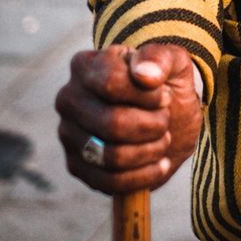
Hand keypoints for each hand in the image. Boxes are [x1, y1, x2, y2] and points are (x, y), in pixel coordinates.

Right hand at [55, 43, 201, 195]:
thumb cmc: (164, 84)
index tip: (164, 96)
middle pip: (112, 123)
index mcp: (86, 65)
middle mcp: (68, 98)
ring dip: (149, 150)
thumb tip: (145, 75)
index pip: (110, 82)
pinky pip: (109, 182)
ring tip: (163, 139)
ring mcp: (68, 134)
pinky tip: (159, 163)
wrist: (165, 117)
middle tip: (166, 119)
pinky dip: (143, 175)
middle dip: (152, 125)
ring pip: (111, 156)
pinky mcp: (76, 166)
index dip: (146, 95)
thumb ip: (159, 59)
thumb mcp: (172, 62)